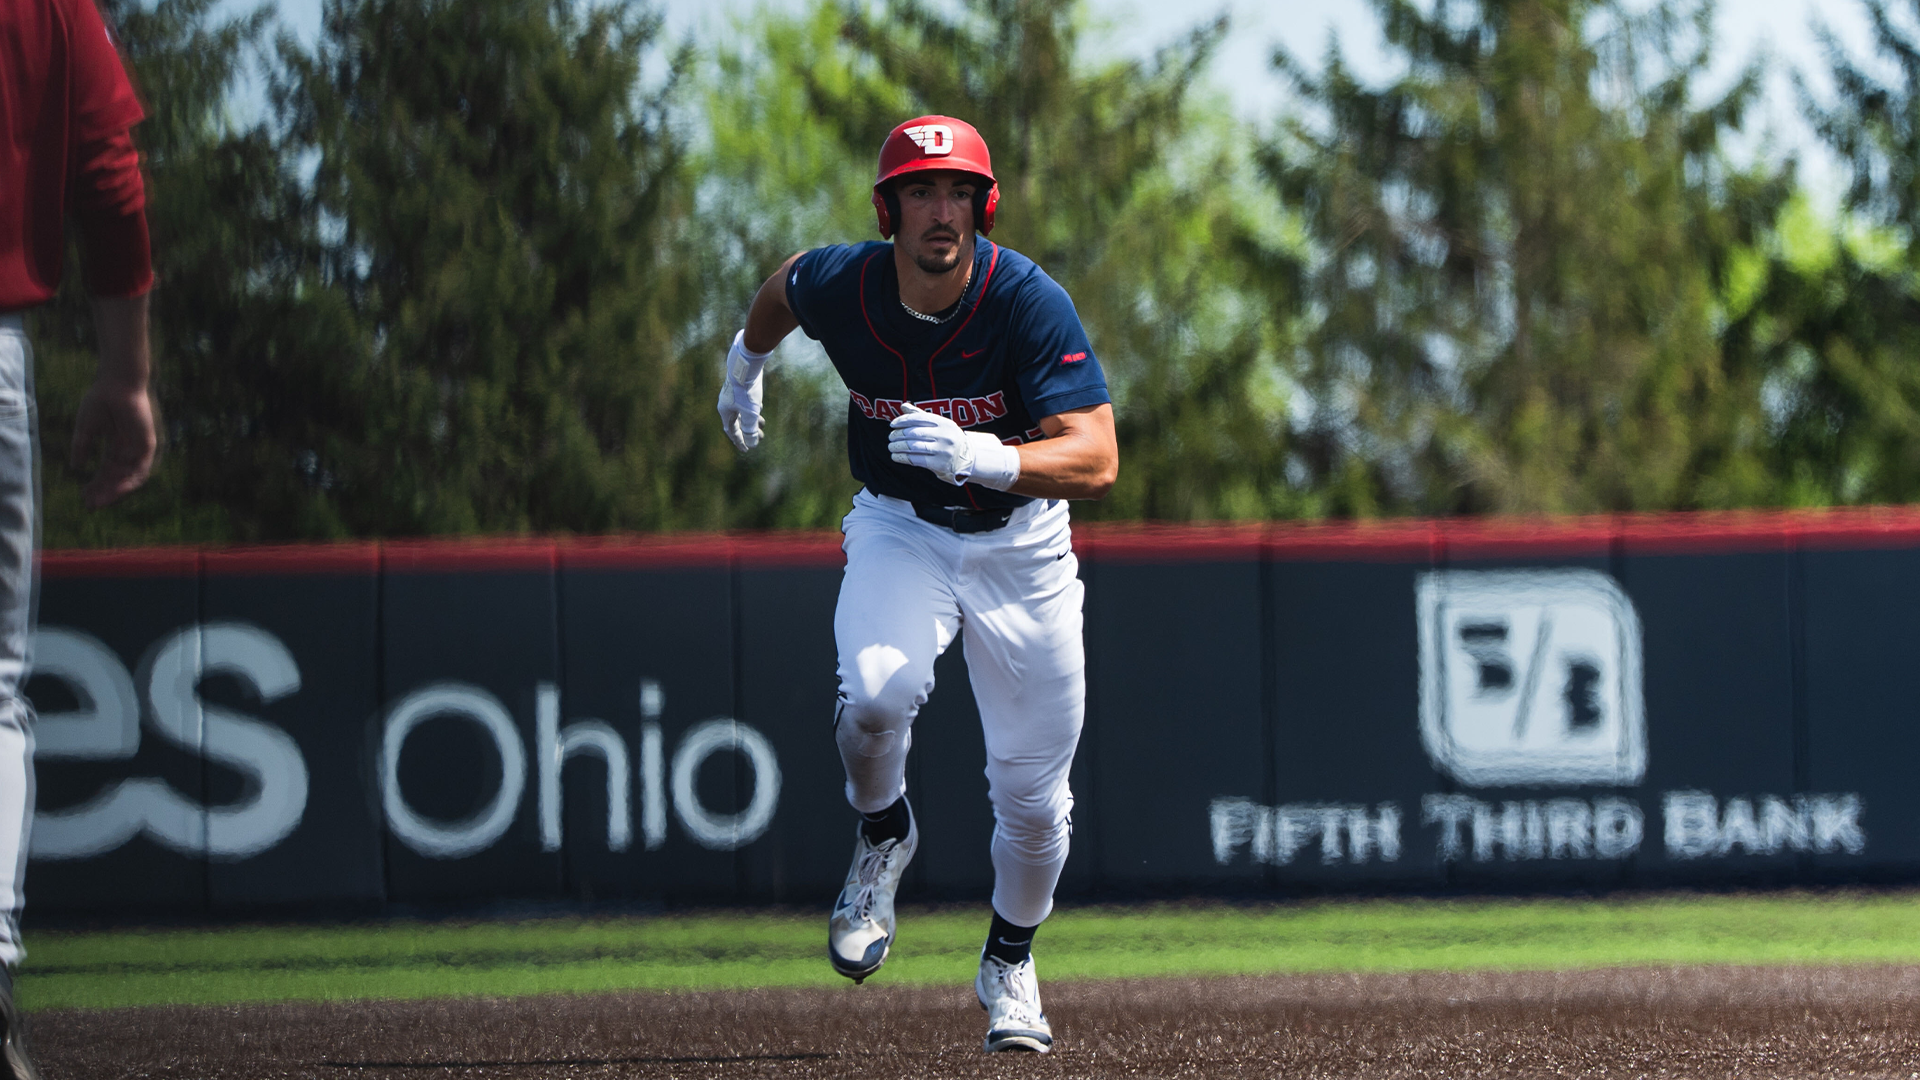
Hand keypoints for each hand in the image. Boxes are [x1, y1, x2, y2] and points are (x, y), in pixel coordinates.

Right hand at [70, 377, 155, 508]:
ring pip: (129, 476)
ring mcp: (138, 447)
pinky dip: (131, 479)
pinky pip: (142, 467)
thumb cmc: (100, 401)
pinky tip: (119, 489)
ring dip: (116, 490)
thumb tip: (76, 466)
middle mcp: (128, 449)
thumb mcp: (86, 428)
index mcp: (114, 446)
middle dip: (104, 492)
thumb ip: (82, 447)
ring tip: (101, 500)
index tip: (83, 497)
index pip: (106, 472)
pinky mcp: (147, 443)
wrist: (116, 384)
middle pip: (117, 478)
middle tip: (90, 504)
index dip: (95, 485)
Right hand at [717, 330, 766, 451]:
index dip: (740, 441)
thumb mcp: (751, 412)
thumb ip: (751, 429)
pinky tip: (759, 409)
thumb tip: (753, 445)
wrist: (746, 365)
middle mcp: (726, 404)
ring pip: (742, 412)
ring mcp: (732, 395)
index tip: (747, 450)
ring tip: (762, 424)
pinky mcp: (739, 388)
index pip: (732, 431)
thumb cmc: (746, 390)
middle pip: (737, 422)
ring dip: (752, 420)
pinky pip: (744, 403)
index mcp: (725, 411)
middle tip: (760, 438)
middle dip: (748, 431)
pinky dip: (752, 409)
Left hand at [887, 403, 1020, 488]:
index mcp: (943, 422)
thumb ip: (921, 416)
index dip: (902, 421)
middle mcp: (944, 435)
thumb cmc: (949, 439)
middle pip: (914, 433)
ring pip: (913, 446)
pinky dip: (902, 457)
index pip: (918, 418)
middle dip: (898, 435)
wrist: (968, 458)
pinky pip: (916, 460)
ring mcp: (942, 450)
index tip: (893, 425)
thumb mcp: (939, 424)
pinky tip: (896, 456)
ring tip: (891, 447)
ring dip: (898, 447)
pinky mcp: (939, 464)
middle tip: (890, 438)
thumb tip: (904, 406)